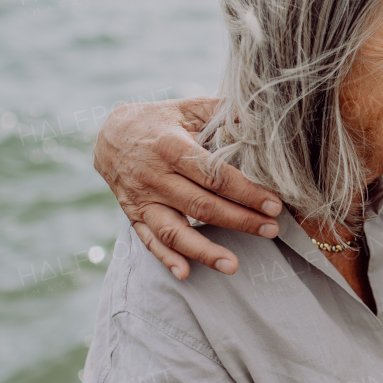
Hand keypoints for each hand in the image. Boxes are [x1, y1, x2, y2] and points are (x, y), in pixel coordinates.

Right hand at [93, 97, 282, 278]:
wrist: (109, 135)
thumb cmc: (159, 121)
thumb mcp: (187, 108)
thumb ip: (221, 112)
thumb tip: (257, 118)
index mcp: (171, 147)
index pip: (214, 174)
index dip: (245, 191)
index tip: (273, 204)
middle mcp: (155, 176)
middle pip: (201, 205)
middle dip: (239, 220)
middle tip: (271, 229)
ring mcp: (143, 199)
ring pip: (174, 231)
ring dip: (204, 251)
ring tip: (232, 265)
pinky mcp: (134, 215)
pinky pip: (149, 241)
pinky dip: (166, 259)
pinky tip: (186, 273)